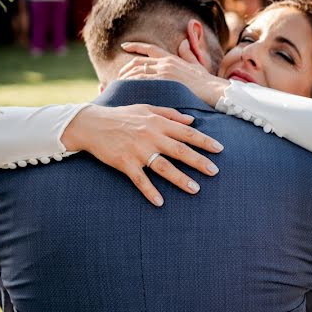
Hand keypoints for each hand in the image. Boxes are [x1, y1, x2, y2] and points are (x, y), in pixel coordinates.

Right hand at [61, 103, 222, 206]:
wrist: (92, 124)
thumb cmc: (122, 116)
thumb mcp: (146, 109)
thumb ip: (170, 114)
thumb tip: (192, 121)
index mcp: (158, 122)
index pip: (186, 132)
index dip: (204, 141)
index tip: (219, 150)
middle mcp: (150, 136)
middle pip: (179, 150)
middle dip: (198, 161)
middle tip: (215, 172)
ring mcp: (137, 150)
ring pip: (163, 166)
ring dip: (180, 178)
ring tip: (195, 189)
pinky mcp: (124, 162)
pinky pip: (139, 179)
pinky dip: (149, 191)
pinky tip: (160, 202)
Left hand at [119, 41, 228, 106]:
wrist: (213, 89)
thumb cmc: (206, 80)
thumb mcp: (195, 63)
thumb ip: (187, 53)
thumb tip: (184, 42)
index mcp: (171, 57)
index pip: (149, 48)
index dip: (135, 46)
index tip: (124, 46)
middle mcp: (166, 62)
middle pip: (138, 62)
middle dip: (125, 69)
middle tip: (118, 76)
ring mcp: (164, 72)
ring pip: (137, 72)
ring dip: (126, 79)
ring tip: (119, 86)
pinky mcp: (164, 82)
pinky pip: (142, 81)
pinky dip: (132, 85)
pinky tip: (126, 91)